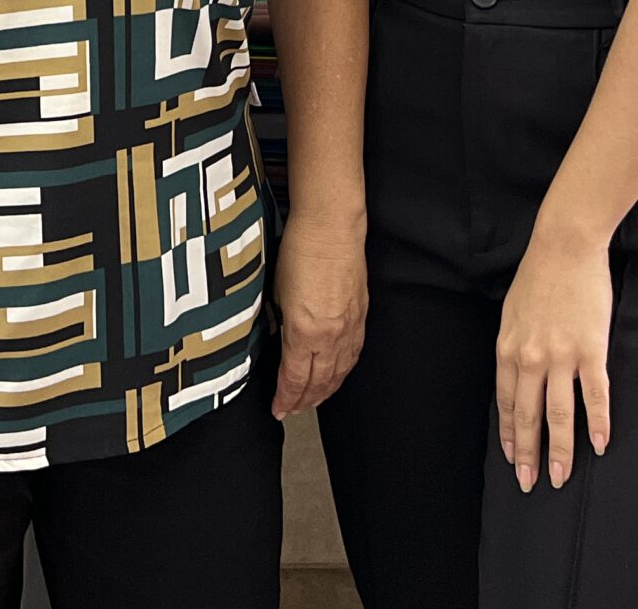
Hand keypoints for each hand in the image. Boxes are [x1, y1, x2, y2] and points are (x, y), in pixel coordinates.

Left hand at [272, 210, 366, 417]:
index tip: (278, 409)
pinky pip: (353, 354)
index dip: (286, 398)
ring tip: (313, 401)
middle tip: (291, 411)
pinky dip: (343, 371)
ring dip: (325, 391)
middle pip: (318, 382)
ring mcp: (350, 327)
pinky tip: (337, 375)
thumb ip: (281, 323)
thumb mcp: (276, 292)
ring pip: (339, 372)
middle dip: (303, 401)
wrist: (332, 226)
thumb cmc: (299, 250)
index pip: (294, 378)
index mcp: (304, 332)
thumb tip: (279, 339)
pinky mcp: (361, 315)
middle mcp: (331, 336)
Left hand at [493, 225, 611, 491]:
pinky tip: (600, 444)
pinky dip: (598, 423)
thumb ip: (513, 347)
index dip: (509, 434)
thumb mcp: (512, 313)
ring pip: (560, 414)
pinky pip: (595, 395)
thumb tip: (514, 376)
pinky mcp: (592, 351)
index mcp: (509, 349)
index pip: (505, 403)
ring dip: (561, 450)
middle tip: (530, 483)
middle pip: (528, 416)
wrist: (565, 246)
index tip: (513, 458)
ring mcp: (562, 356)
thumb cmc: (538, 276)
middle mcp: (531, 358)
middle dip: (529, 454)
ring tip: (562, 477)